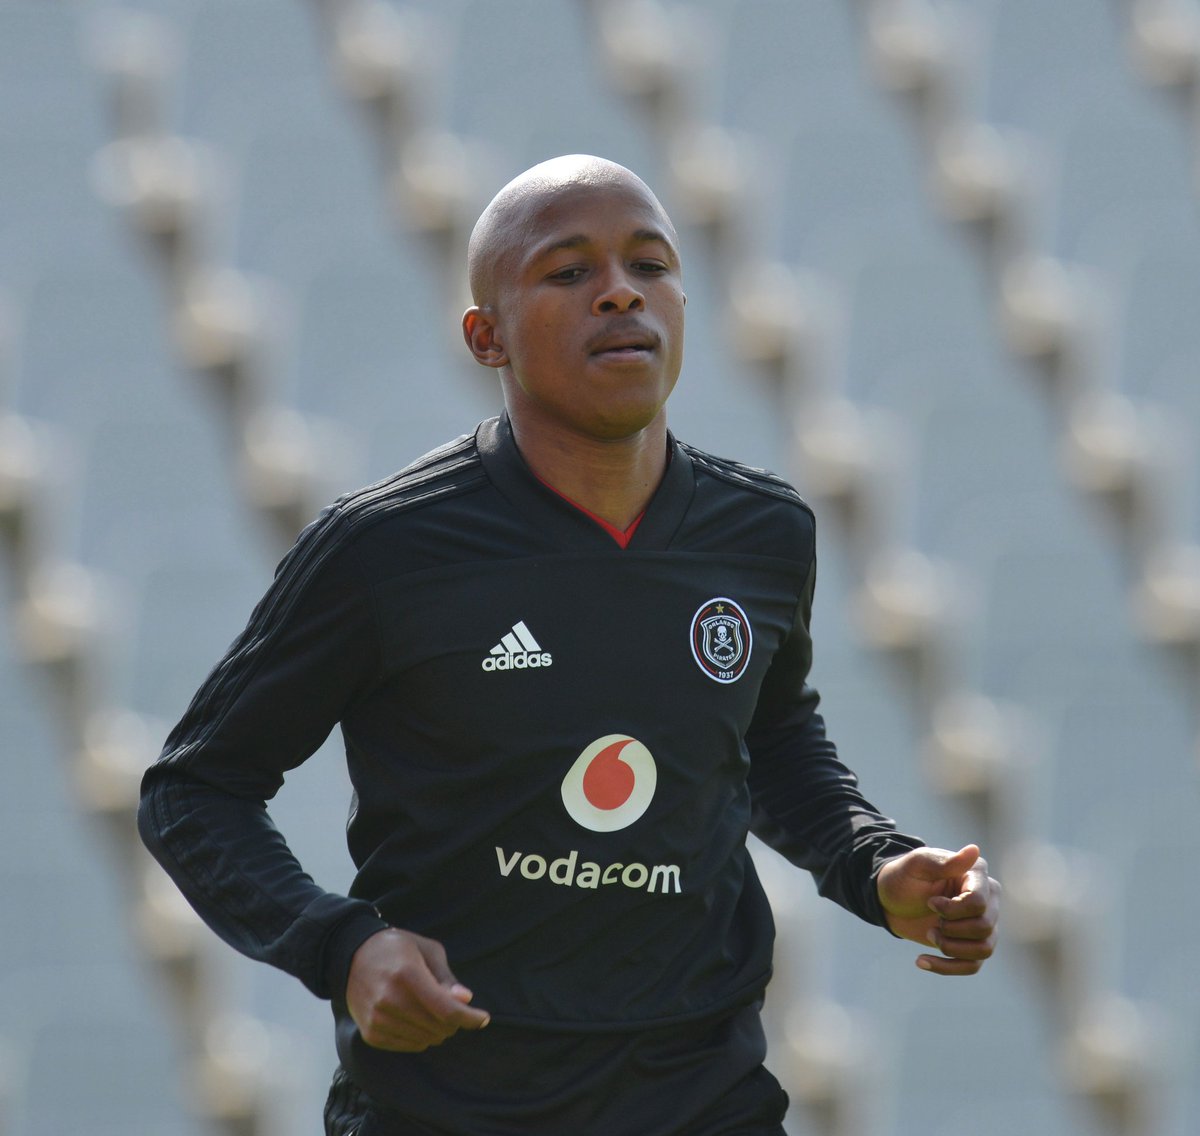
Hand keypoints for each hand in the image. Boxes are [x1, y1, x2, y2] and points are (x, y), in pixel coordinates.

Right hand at [345, 928, 491, 1050]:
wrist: (352, 956)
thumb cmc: (397, 949)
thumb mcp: (427, 951)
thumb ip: (446, 978)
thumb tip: (465, 1000)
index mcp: (407, 975)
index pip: (446, 1009)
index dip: (469, 1017)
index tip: (483, 1018)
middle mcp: (389, 1000)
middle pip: (438, 1027)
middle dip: (454, 1021)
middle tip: (453, 1007)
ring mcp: (377, 1020)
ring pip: (426, 1040)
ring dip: (438, 1030)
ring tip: (433, 1010)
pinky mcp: (370, 1034)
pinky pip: (409, 1046)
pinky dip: (421, 1037)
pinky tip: (417, 1019)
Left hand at [876, 844, 999, 975]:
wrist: (891, 900)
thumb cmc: (904, 877)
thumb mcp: (917, 865)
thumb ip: (944, 862)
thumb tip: (975, 850)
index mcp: (976, 875)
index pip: (979, 903)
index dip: (952, 909)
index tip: (930, 903)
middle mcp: (988, 898)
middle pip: (984, 927)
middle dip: (951, 929)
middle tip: (932, 920)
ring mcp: (983, 923)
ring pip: (984, 949)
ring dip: (951, 948)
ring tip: (930, 934)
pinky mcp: (971, 944)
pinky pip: (973, 965)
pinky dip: (947, 967)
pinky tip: (921, 961)